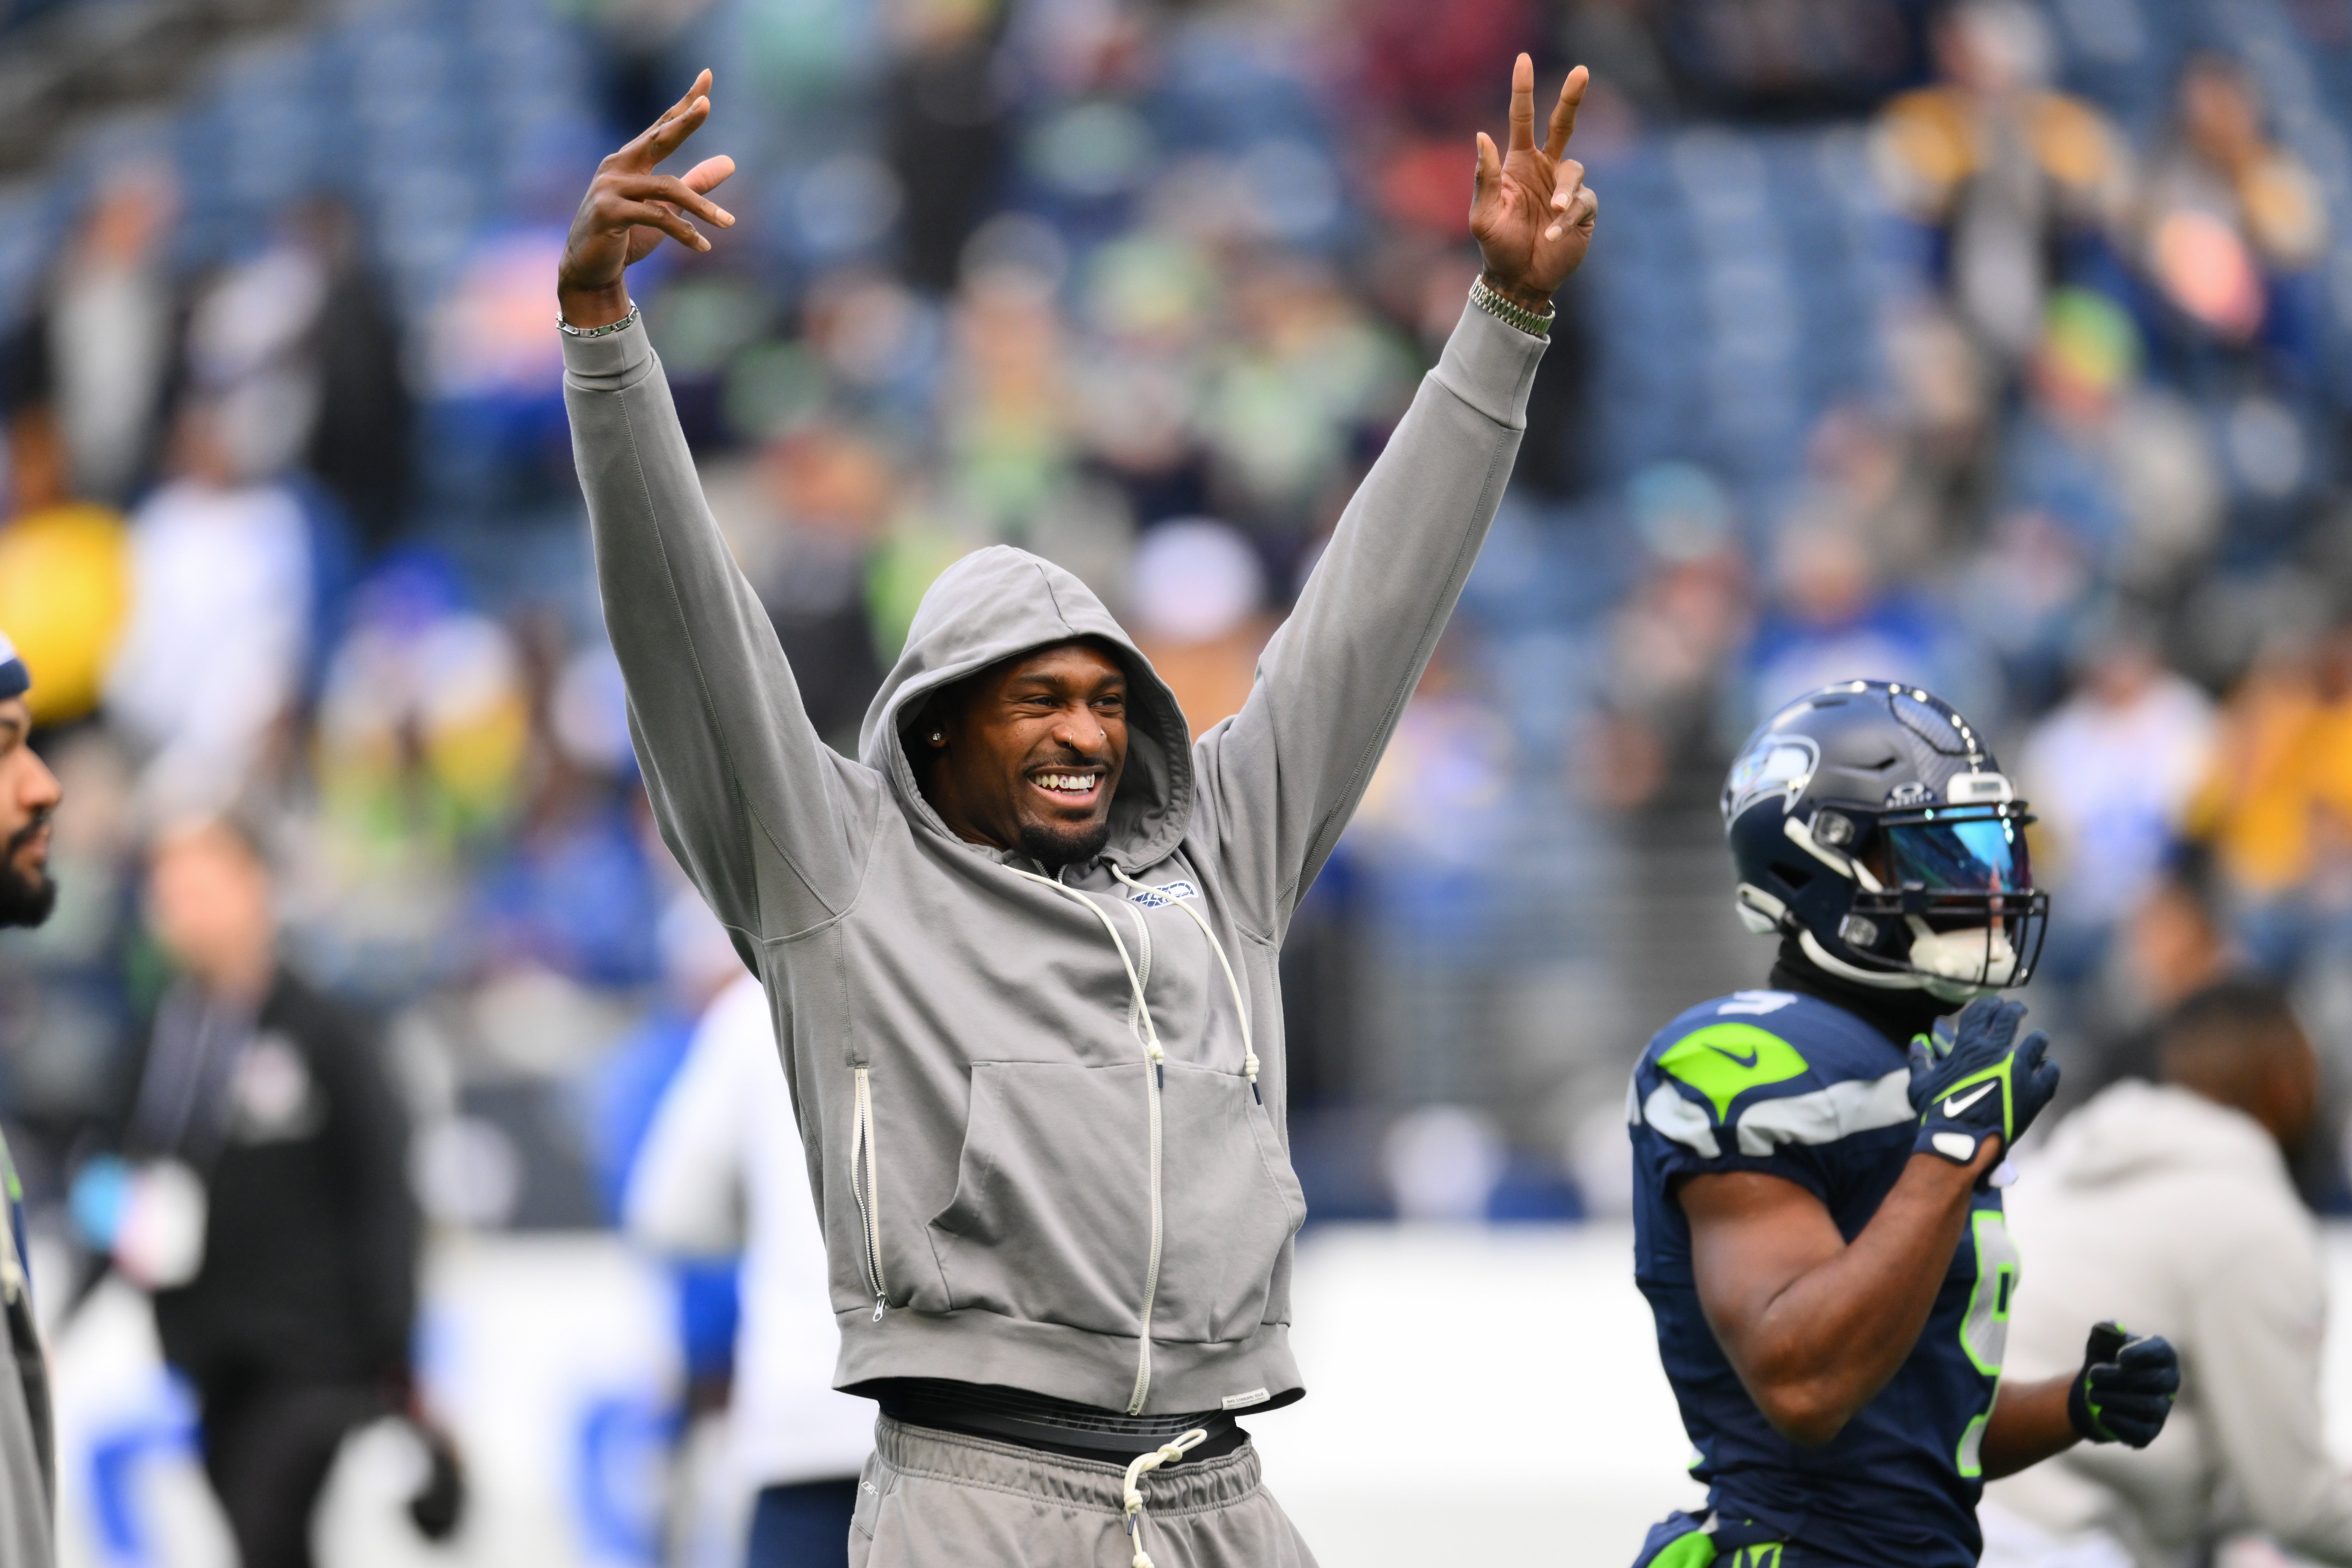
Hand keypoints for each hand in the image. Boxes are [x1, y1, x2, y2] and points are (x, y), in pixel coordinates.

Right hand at [557, 69, 737, 328]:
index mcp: (630, 161)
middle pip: (658, 138)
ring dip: (701, 207)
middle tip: (707, 103)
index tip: (706, 77)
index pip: (662, 127)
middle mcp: (617, 167)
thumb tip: (731, 162)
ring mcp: (610, 188)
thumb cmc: (626, 236)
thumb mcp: (666, 207)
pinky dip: (683, 233)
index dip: (684, 104)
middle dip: (683, 121)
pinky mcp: (608, 213)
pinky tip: (702, 246)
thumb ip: (696, 184)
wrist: (591, 269)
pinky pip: (657, 218)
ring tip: (728, 223)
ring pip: (667, 189)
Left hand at [1470, 55, 1599, 310]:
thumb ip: (1485, 177)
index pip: (1522, 119)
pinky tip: (1552, 237)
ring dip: (1563, 191)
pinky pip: (1581, 204)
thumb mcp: (1482, 216)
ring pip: (1574, 172)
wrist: (1519, 280)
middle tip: (1581, 70)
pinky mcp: (1582, 211)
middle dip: (1572, 98)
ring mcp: (1565, 189)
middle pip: (1563, 124)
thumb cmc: (1497, 247)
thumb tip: (1482, 135)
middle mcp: (1545, 169)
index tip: (1523, 59)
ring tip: (1551, 213)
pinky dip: (1567, 220)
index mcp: (1518, 164)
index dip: (1523, 90)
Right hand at [1907, 996, 2059, 1169]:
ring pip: (2037, 1041)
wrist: (1961, 1140)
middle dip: (2015, 1010)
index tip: (1995, 1003)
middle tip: (2017, 1010)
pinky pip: (2050, 1071)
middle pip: (2011, 1018)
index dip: (1989, 1004)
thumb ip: (1920, 1061)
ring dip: (2036, 1038)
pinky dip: (2049, 1066)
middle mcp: (1997, 1052)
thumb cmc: (1937, 1111)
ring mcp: (2019, 1070)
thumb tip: (1916, 1044)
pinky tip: (2046, 1066)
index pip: (1982, 1012)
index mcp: (1968, 1046)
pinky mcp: (2035, 1092)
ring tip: (2036, 1039)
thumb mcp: (1920, 1084)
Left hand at [2067, 1325, 2178, 1447]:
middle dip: (2118, 1378)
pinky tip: (2101, 1413)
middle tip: (2092, 1374)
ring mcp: (2162, 1408)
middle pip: (2154, 1381)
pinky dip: (2118, 1422)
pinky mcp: (2150, 1431)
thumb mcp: (2100, 1342)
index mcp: (2160, 1355)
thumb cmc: (2104, 1359)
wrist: (2094, 1389)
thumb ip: (2106, 1331)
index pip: (2161, 1351)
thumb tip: (2112, 1329)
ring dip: (2114, 1399)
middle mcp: (2167, 1381)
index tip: (2119, 1358)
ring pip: (2148, 1406)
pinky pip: (2141, 1432)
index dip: (2142, 1354)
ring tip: (2092, 1393)